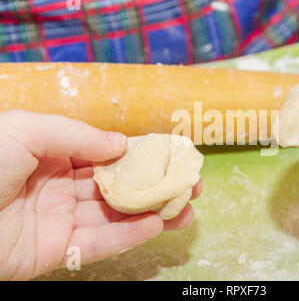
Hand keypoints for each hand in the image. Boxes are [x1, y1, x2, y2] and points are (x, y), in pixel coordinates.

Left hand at [0, 110, 201, 279]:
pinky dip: (128, 235)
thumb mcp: (26, 131)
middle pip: (118, 186)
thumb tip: (121, 144)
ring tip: (186, 210)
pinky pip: (98, 243)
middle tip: (190, 185)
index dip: (142, 154)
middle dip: (155, 185)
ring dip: (152, 212)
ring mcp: (60, 220)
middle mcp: (60, 186)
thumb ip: (77, 135)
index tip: (172, 155)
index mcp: (53, 154)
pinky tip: (155, 225)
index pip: (107, 154)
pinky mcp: (56, 251)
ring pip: (114, 215)